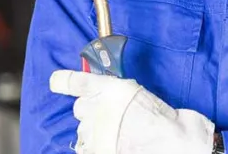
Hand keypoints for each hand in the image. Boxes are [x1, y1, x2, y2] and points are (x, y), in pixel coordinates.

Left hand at [50, 70, 214, 153]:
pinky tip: (111, 146)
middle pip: (79, 107)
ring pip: (83, 130)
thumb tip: (102, 93)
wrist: (171, 143)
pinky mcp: (96, 151)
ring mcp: (94, 133)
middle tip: (110, 114)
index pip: (74, 81)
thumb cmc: (161, 117)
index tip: (56, 81)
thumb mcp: (138, 92)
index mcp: (107, 89)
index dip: (62, 81)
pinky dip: (94, 148)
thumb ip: (116, 90)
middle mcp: (96, 109)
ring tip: (116, 134)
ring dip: (93, 131)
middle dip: (90, 110)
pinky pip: (86, 149)